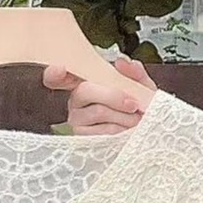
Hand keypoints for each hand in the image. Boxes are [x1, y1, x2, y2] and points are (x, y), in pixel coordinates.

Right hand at [42, 56, 156, 134]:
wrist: (147, 130)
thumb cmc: (138, 107)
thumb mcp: (140, 86)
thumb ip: (134, 72)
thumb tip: (123, 63)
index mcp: (84, 82)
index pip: (57, 76)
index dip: (54, 73)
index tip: (60, 69)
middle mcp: (76, 101)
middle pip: (85, 91)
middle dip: (113, 96)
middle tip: (133, 104)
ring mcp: (77, 121)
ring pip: (98, 111)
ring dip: (123, 116)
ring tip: (137, 119)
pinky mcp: (85, 139)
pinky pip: (102, 131)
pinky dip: (121, 130)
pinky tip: (129, 130)